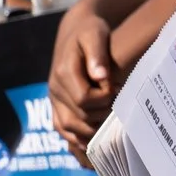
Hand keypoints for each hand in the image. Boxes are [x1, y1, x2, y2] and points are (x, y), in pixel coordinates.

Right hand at [50, 4, 116, 159]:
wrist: (76, 31)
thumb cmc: (90, 32)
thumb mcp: (95, 34)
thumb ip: (97, 54)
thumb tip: (102, 76)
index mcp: (63, 73)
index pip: (84, 98)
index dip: (105, 99)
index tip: (120, 91)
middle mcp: (54, 89)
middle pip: (77, 118)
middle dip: (101, 117)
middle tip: (121, 110)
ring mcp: (54, 100)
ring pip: (68, 128)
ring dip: (90, 132)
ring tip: (112, 127)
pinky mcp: (57, 106)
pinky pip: (62, 129)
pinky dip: (77, 139)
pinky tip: (94, 144)